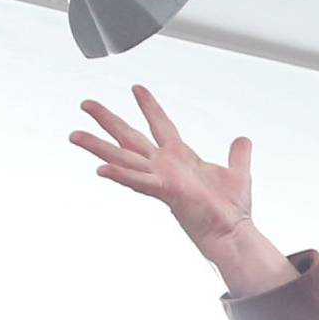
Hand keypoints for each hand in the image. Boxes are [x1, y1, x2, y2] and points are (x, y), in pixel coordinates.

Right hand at [71, 88, 296, 297]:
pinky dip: (120, 176)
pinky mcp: (166, 192)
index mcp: (180, 158)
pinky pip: (138, 182)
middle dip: (107, 119)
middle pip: (129, 138)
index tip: (136, 87)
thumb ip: (238, 154)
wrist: (232, 232)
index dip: (149, 106)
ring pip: (123, 158)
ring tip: (75, 136)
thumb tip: (243, 140)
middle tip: (85, 103)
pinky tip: (100, 170)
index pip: (160, 125)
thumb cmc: (231, 210)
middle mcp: (164, 167)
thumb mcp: (237, 172)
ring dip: (98, 147)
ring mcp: (162, 179)